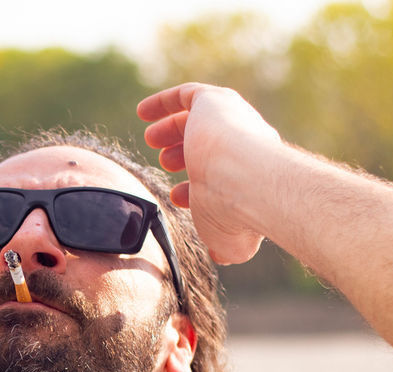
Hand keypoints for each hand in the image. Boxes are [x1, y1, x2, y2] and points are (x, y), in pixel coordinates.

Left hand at [138, 83, 282, 264]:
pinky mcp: (213, 103)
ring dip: (173, 129)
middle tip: (163, 161)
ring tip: (151, 139)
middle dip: (185, 153)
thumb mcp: (230, 240)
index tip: (177, 196)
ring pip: (199, 119)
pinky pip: (187, 95)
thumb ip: (222, 243)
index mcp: (250, 173)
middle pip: (210, 143)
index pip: (220, 173)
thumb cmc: (239, 216)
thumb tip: (218, 256)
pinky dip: (164, 102)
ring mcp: (229, 122)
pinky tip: (142, 112)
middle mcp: (243, 144)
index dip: (196, 184)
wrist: (249, 184)